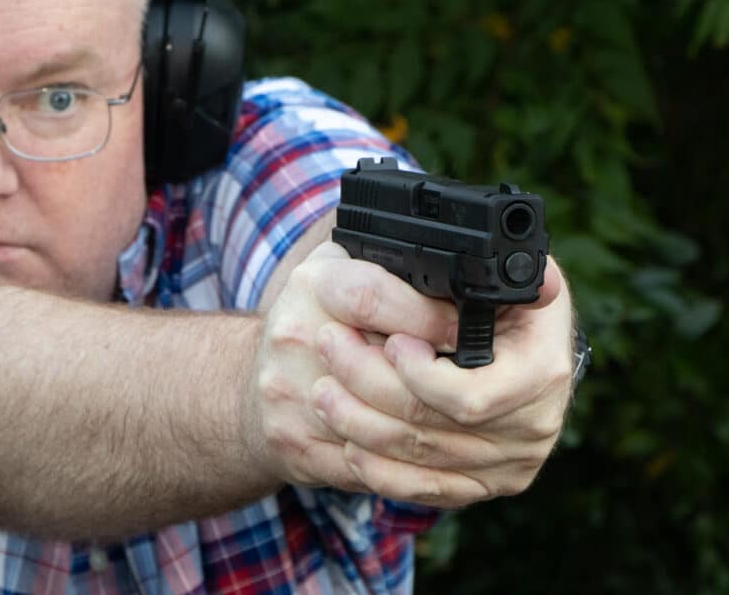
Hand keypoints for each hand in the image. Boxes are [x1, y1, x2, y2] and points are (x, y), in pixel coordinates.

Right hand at [243, 241, 457, 489]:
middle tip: (474, 383)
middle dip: (438, 379)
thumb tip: (466, 273)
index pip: (374, 297)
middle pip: (383, 368)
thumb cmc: (315, 319)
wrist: (254, 382)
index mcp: (313, 285)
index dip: (429, 318)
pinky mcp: (296, 444)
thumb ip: (392, 264)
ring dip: (430, 428)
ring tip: (461, 421)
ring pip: (380, 424)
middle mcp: (294, 336)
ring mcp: (290, 394)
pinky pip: (368, 464)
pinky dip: (408, 464)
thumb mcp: (347, 270)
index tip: (465, 334)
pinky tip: (435, 455)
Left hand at [308, 257, 575, 507]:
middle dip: (370, 388)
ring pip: (422, 458)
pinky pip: (428, 489)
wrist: (519, 344)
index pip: (469, 396)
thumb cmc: (500, 298)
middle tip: (328, 348)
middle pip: (434, 427)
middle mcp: (536, 422)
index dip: (418, 375)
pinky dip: (383, 471)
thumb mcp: (500, 272)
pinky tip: (350, 446)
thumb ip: (495, 271)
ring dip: (362, 426)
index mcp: (543, 368)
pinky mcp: (488, 482)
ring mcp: (513, 460)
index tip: (386, 341)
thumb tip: (523, 275)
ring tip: (322, 392)